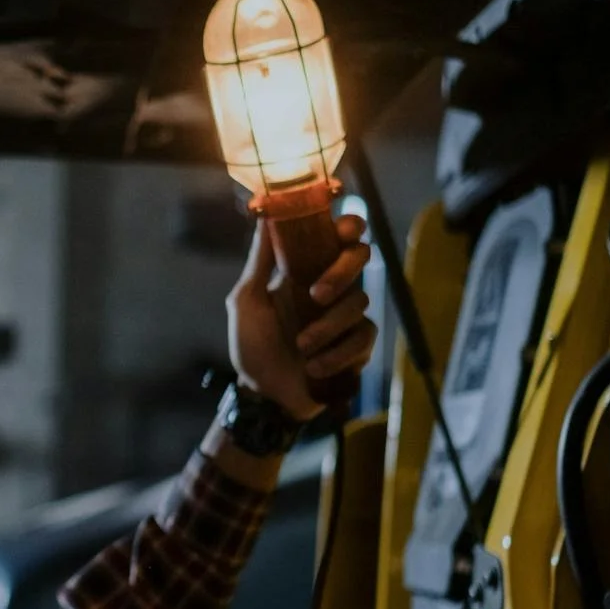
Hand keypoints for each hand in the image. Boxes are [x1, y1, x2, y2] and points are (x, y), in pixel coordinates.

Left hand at [226, 214, 376, 421]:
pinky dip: (337, 353)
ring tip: (301, 347)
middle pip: (361, 257)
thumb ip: (259, 260)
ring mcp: (347, 316)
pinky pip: (363, 337)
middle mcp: (333, 286)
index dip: (349, 225)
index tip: (342, 230)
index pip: (339, 235)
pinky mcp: (358, 346)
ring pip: (360, 301)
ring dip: (328, 326)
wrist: (262, 394)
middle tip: (316, 295)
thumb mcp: (247, 299)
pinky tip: (315, 367)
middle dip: (342, 272)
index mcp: (307, 269)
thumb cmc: (252, 344)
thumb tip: (264, 214)